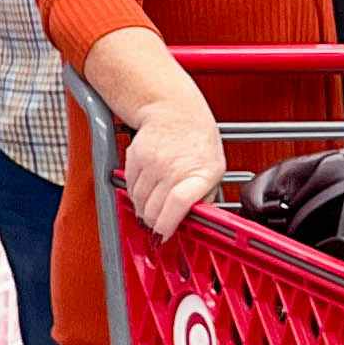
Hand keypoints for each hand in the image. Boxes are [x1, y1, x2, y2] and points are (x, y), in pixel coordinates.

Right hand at [121, 104, 227, 240]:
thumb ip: (204, 197)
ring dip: (143, 210)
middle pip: (153, 208)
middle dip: (153, 223)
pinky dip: (135, 194)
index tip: (165, 234)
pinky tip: (145, 191)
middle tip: (157, 225)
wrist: (174, 110)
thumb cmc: (197, 140)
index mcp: (200, 173)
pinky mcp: (135, 157)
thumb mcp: (214, 169)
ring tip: (151, 208)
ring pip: (139, 200)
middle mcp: (174, 167)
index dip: (167, 224)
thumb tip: (194, 222)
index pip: (178, 204)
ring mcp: (152, 162)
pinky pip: (129, 187)